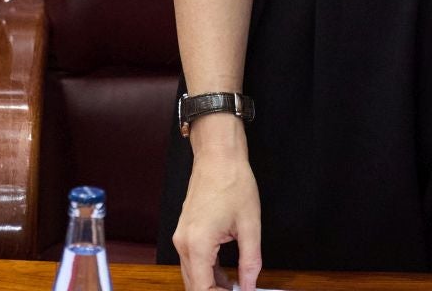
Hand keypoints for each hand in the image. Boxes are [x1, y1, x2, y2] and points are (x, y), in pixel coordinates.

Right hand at [172, 119, 261, 290]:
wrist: (218, 155)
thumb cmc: (233, 182)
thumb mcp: (250, 226)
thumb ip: (250, 262)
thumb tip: (249, 287)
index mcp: (198, 244)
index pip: (202, 289)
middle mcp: (184, 243)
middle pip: (193, 285)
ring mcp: (181, 237)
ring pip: (192, 274)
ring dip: (210, 285)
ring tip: (235, 288)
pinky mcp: (185, 231)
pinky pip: (192, 260)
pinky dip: (207, 271)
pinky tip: (225, 275)